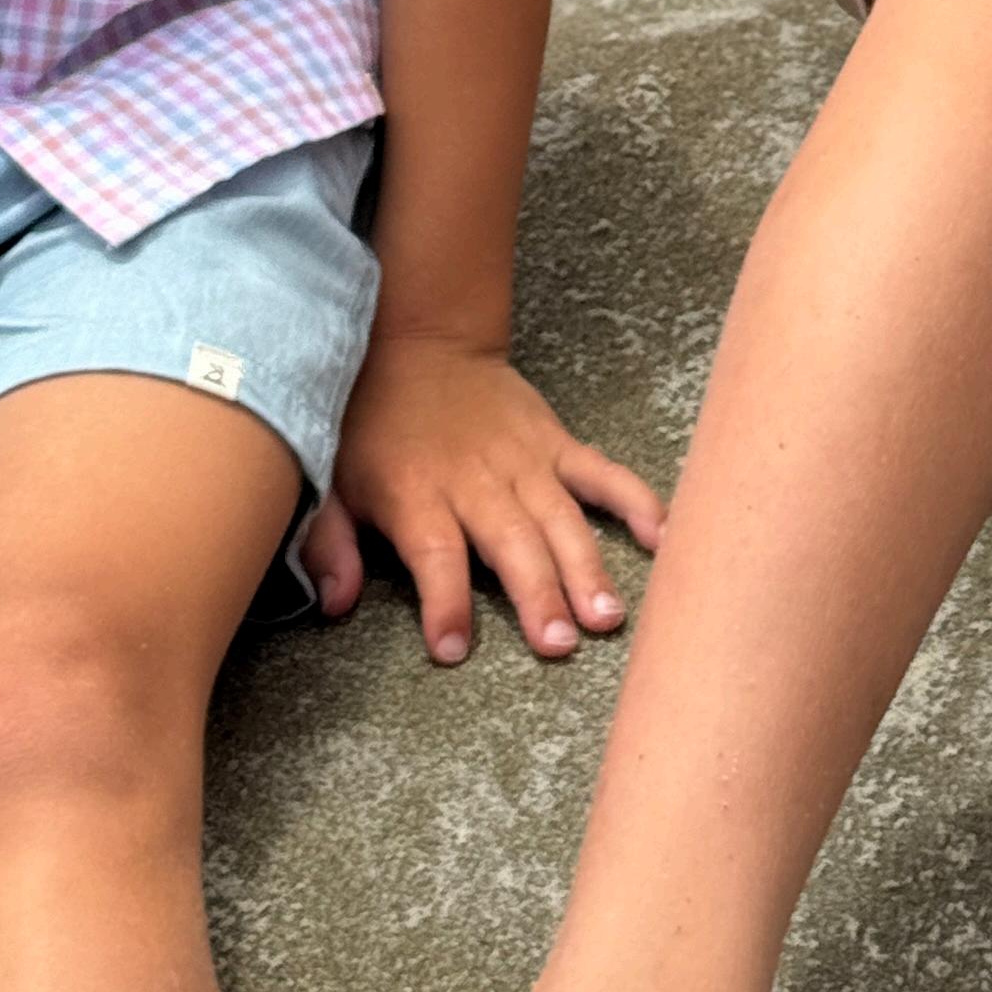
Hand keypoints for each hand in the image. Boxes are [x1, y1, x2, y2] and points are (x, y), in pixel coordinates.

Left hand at [305, 329, 663, 665]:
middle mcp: (477, 480)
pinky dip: (633, 500)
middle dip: (536, 593)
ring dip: (586, 565)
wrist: (422, 342)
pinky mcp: (555, 442)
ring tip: (608, 615)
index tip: (452, 649)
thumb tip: (334, 606)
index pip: (434, 555)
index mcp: (418, 494)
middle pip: (511, 541)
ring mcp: (525, 460)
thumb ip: (330, 545)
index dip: (443, 601)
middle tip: (559, 642)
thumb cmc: (373, 423)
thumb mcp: (334, 481)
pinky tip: (660, 536)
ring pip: (561, 517)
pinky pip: (601, 472)